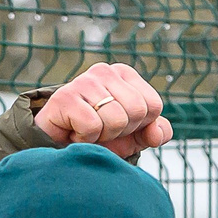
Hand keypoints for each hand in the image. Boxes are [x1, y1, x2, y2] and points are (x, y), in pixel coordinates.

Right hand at [35, 63, 172, 158]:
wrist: (61, 146)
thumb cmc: (101, 136)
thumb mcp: (135, 136)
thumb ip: (156, 132)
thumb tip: (157, 132)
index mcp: (125, 74)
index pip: (153, 105)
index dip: (139, 125)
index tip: (121, 125)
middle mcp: (104, 71)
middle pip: (137, 111)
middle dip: (122, 130)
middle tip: (102, 128)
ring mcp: (83, 81)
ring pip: (116, 120)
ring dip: (103, 136)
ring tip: (88, 130)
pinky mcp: (64, 97)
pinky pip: (92, 127)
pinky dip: (85, 139)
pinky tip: (74, 132)